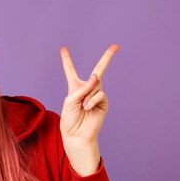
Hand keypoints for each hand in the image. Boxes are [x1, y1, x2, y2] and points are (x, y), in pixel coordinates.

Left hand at [60, 45, 118, 174]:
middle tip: (116, 46)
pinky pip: (100, 94)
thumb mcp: (70, 100)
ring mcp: (97, 94)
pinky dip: (92, 100)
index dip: (67, 59)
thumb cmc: (70, 118)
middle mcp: (87, 89)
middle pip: (99, 70)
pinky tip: (88, 108)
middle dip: (108, 57)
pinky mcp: (104, 102)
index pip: (70, 70)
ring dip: (87, 96)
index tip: (63, 48)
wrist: (77, 134)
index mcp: (74, 87)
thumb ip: (82, 87)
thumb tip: (97, 76)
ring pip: (96, 85)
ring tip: (83, 107)